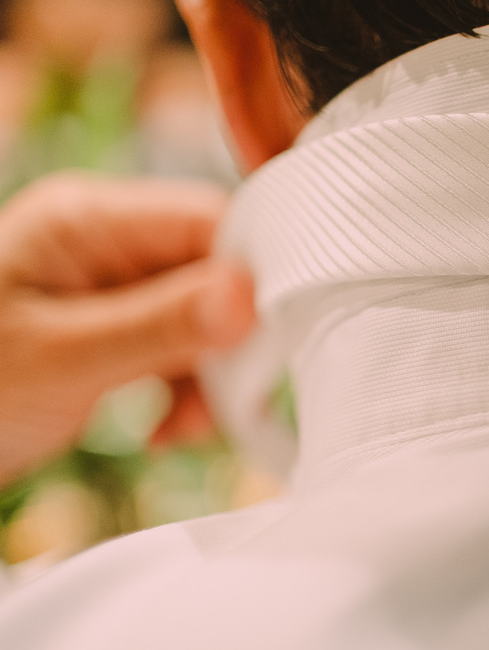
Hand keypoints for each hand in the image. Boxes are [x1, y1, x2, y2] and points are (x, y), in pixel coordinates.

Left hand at [0, 173, 254, 483]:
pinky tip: (162, 430)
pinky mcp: (121, 327)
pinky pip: (186, 348)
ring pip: (211, 317)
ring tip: (183, 429)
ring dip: (212, 377)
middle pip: (217, 271)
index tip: (271, 338)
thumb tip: (248, 299)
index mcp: (87, 220)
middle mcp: (109, 241)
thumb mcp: (57, 359)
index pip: (208, 220)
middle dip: (231, 340)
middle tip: (226, 400)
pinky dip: (189, 393)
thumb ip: (155, 326)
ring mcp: (116, 285)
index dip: (253, 274)